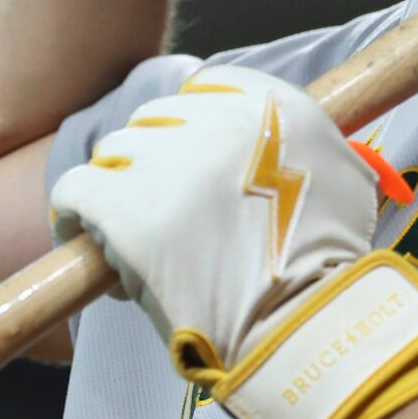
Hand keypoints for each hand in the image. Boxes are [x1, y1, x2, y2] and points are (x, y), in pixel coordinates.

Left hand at [48, 66, 417, 418]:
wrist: (303, 328)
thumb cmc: (328, 266)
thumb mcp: (342, 177)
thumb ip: (305, 142)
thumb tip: (273, 140)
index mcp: (273, 107)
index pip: (203, 91)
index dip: (187, 128)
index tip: (184, 159)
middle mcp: (219, 122)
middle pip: (154, 121)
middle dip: (152, 159)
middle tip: (159, 206)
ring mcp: (170, 165)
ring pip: (114, 152)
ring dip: (117, 186)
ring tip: (122, 228)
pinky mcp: (126, 209)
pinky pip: (77, 188)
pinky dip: (75, 210)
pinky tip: (81, 232)